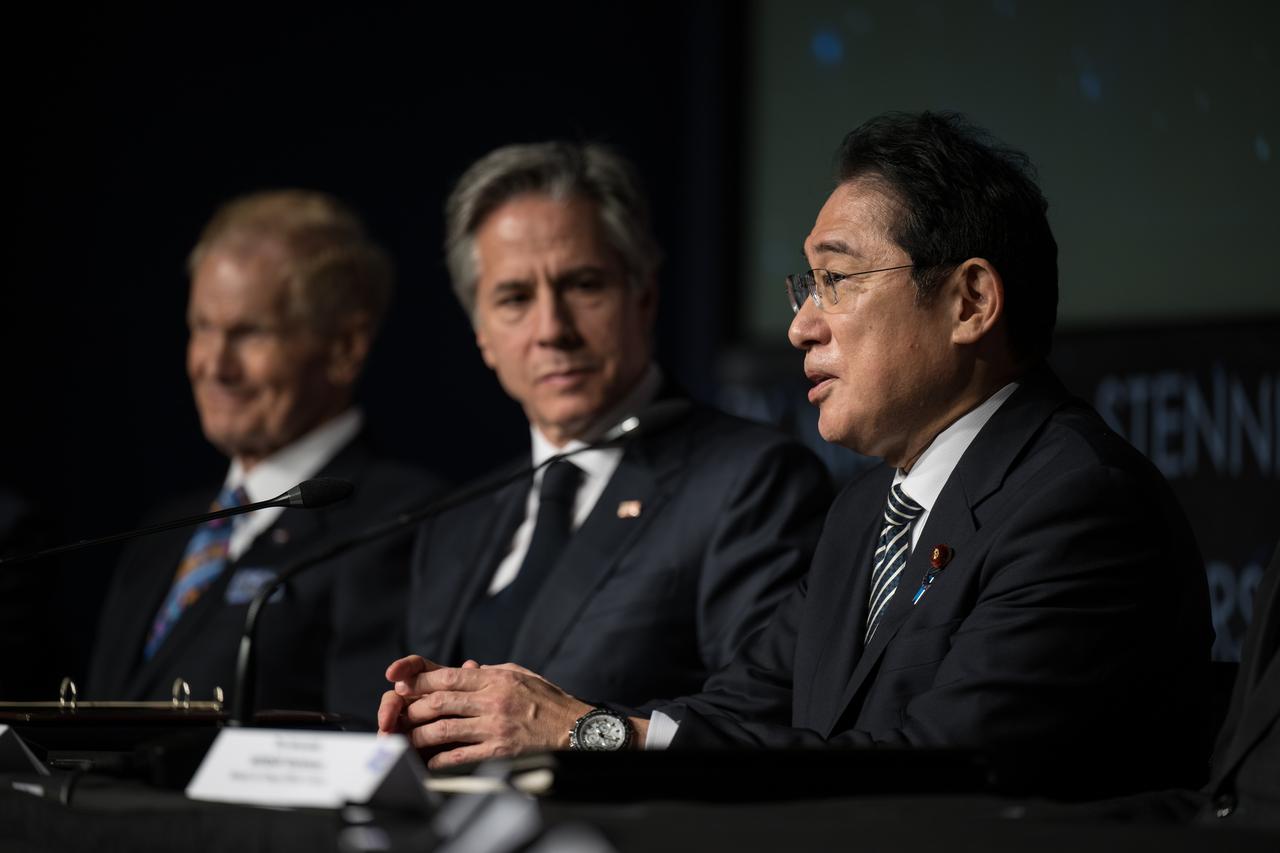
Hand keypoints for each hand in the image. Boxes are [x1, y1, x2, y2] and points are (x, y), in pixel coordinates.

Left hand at [385, 658, 592, 769]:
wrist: (575, 729)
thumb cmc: (547, 701)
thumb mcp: (520, 675)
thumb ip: (490, 671)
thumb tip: (464, 667)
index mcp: (497, 678)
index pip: (448, 677)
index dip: (420, 681)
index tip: (403, 685)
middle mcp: (493, 700)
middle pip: (440, 701)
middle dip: (413, 707)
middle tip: (398, 713)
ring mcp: (495, 727)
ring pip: (444, 728)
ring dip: (420, 734)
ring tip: (408, 738)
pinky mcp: (499, 751)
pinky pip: (460, 755)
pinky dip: (440, 759)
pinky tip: (430, 761)